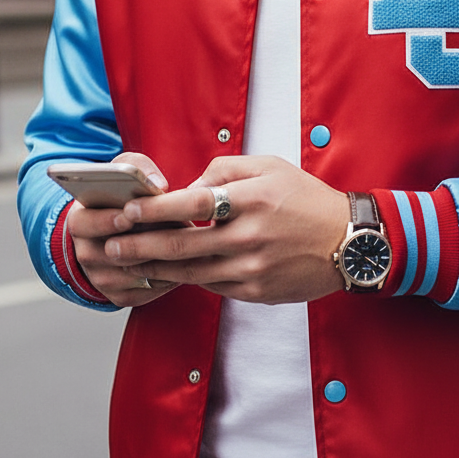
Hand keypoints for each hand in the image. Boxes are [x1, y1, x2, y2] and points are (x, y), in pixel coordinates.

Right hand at [67, 152, 177, 307]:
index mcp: (80, 221)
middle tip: (170, 231)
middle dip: (143, 241)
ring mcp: (101, 278)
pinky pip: (147, 291)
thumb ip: (136, 167)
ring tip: (186, 243)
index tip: (128, 216)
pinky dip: (168, 277)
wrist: (114, 232)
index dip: (106, 220)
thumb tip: (158, 184)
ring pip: (134, 274)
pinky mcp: (119, 296)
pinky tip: (184, 261)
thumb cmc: (122, 198)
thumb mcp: (121, 173)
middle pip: (112, 253)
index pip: (85, 223)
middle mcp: (85, 253)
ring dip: (161, 259)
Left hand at [102, 155, 350, 302]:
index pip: (191, 203)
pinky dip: (186, 279)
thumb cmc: (306, 199)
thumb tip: (186, 188)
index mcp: (253, 198)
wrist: (349, 242)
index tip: (127, 211)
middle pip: (181, 243)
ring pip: (191, 271)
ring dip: (154, 268)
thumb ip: (224, 171)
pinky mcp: (256, 291)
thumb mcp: (270, 166)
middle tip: (109, 246)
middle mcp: (250, 235)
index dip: (154, 210)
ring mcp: (253, 267)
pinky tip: (167, 274)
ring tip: (127, 264)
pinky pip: (212, 286)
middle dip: (138, 246)